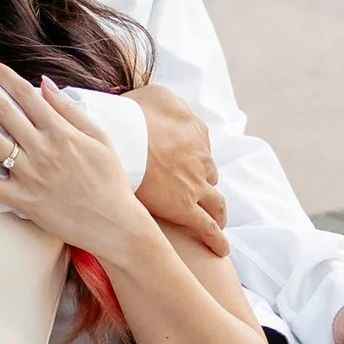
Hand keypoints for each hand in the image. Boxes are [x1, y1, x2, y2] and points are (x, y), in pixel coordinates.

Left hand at [0, 57, 138, 256]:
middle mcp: (42, 148)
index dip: (5, 77)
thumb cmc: (109, 179)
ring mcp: (29, 174)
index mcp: (61, 131)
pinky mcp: (21, 200)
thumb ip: (71, 110)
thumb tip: (45, 83)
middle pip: (2, 109)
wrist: (114, 224)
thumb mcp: (99, 137)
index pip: (26, 95)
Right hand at [135, 84, 226, 243]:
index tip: (183, 165)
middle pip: (208, 175)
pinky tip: (221, 250)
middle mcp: (201, 158)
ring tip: (217, 221)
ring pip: (216, 203)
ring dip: (218, 212)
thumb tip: (162, 106)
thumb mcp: (154, 93)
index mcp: (195, 130)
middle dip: (203, 184)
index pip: (200, 148)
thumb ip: (165, 100)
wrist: (123, 139)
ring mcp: (195, 185)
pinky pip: (208, 228)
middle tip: (194, 193)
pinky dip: (217, 240)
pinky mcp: (185, 209)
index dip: (192, 158)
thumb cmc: (132, 114)